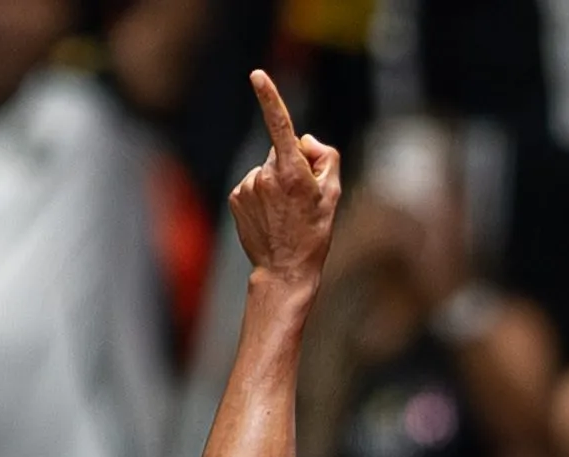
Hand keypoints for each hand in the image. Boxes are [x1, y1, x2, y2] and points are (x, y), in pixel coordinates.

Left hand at [228, 70, 339, 285]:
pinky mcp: (236, 197)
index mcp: (290, 172)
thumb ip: (324, 156)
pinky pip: (253, 183)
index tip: (257, 75)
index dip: (270, 97)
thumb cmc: (314, 232)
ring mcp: (247, 186)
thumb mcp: (333, 193)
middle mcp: (265, 175)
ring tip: (285, 211)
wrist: (284, 270)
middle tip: (302, 196)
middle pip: (281, 151)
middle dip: (292, 163)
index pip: (280, 126)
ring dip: (276, 182)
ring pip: (266, 169)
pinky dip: (262, 193)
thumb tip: (304, 140)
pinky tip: (270, 215)